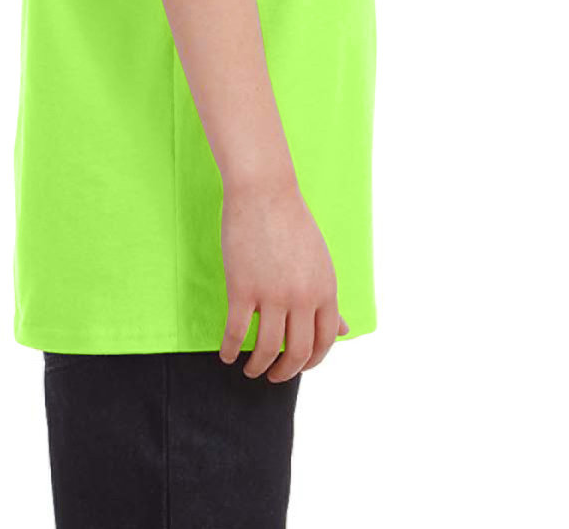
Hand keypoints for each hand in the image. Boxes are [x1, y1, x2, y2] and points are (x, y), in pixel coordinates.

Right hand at [217, 178, 349, 379]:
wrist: (264, 191)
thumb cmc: (291, 222)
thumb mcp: (320, 261)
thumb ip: (328, 298)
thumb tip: (343, 329)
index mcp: (326, 289)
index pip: (324, 341)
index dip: (311, 361)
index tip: (298, 366)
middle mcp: (303, 296)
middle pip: (297, 353)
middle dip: (285, 372)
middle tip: (273, 376)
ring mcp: (273, 294)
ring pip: (266, 349)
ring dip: (257, 367)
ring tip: (250, 370)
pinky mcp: (242, 288)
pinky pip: (237, 333)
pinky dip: (230, 349)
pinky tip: (226, 355)